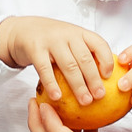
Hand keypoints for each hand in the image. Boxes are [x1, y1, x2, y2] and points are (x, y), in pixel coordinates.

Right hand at [0, 15, 115, 105]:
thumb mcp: (69, 40)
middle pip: (85, 59)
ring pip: (69, 65)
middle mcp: (67, 34)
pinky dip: (52, 84)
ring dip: (78, 86)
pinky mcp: (35, 48)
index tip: (109, 77)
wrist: (22, 30)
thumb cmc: (51, 41)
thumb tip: (105, 80)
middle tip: (100, 96)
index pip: (99, 44)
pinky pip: (45, 69)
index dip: (107, 60)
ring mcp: (51, 41)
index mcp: (79, 33)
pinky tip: (57, 97)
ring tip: (85, 101)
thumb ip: (84, 53)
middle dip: (94, 79)